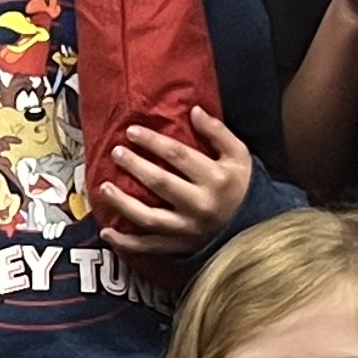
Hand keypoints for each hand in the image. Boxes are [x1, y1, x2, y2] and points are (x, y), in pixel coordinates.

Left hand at [92, 109, 256, 258]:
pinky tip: (107, 232)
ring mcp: (188, 230)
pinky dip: (126, 243)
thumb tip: (194, 111)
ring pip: (149, 218)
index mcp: (216, 179)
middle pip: (160, 183)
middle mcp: (200, 205)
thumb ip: (218, 132)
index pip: (178, 156)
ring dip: (123, 203)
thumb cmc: (240, 185)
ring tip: (104, 188)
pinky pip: (149, 247)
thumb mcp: (239, 155)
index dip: (152, 142)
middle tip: (116, 152)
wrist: (252, 227)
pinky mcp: (179, 247)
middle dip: (135, 166)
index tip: (132, 131)